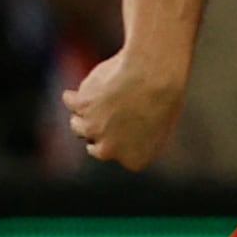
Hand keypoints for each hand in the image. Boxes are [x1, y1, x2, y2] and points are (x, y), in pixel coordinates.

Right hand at [63, 50, 184, 170]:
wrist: (154, 76)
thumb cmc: (165, 98)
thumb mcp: (161, 126)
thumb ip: (138, 137)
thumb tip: (120, 133)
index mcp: (134, 159)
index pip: (116, 154)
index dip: (119, 138)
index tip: (129, 124)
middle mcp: (109, 150)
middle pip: (94, 143)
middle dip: (100, 130)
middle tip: (112, 113)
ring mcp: (91, 129)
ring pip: (78, 124)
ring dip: (87, 113)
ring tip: (104, 98)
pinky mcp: (80, 107)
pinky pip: (70, 101)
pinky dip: (77, 94)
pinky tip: (92, 87)